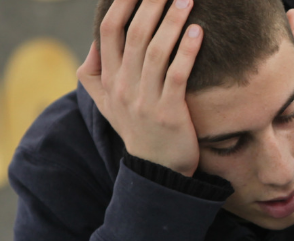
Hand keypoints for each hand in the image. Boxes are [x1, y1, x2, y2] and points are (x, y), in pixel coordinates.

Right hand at [77, 0, 203, 175]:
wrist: (157, 171)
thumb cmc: (136, 129)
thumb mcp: (107, 104)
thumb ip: (94, 74)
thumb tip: (94, 42)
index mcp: (108, 80)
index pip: (108, 32)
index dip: (120, 4)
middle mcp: (123, 88)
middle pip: (133, 36)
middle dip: (151, 5)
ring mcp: (144, 101)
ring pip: (155, 52)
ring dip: (172, 22)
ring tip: (186, 0)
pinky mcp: (169, 113)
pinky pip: (176, 76)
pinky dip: (186, 52)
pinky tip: (198, 32)